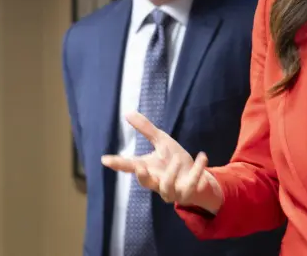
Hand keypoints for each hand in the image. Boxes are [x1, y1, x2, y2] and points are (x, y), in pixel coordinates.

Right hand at [101, 112, 223, 213]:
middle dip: (142, 176)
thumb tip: (128, 113)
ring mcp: (171, 190)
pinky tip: (202, 156)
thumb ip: (146, 129)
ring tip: (177, 159)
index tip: (105, 159)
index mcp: (149, 169)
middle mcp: (157, 182)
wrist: (198, 179)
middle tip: (139, 167)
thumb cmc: (175, 161)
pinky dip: (197, 171)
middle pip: (145, 183)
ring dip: (171, 173)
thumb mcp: (162, 142)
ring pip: (166, 187)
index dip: (117, 163)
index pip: (130, 167)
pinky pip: (191, 185)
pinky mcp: (187, 193)